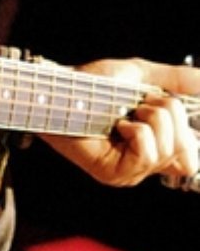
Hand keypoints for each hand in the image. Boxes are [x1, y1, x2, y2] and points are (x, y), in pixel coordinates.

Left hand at [43, 57, 199, 186]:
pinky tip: (119, 125)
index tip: (165, 107)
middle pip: (187, 149)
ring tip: (127, 114)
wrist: (64, 87)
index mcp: (155, 146)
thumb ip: (176, 80)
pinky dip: (137, 131)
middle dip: (168, 114)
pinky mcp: (114, 174)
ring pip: (168, 148)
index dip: (187, 132)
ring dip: (151, 119)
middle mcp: (145, 164)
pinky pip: (147, 154)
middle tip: (141, 105)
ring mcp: (130, 172)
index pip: (191, 158)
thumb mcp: (142, 76)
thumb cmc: (95, 84)